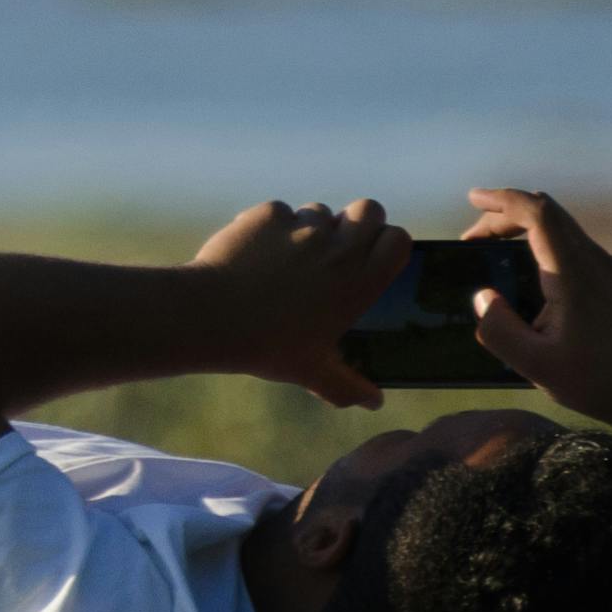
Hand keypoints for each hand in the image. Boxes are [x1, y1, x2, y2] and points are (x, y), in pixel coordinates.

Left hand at [189, 197, 414, 407]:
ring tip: (289, 259)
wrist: (213, 316)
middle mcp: (337, 248)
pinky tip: (255, 255)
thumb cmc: (269, 347)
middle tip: (341, 247)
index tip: (376, 257)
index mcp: (358, 282)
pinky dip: (271, 228)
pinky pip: (279, 212)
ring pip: (319, 211)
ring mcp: (302, 227)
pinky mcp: (268, 214)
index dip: (389, 243)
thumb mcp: (313, 372)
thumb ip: (348, 386)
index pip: (398, 240)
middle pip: (369, 208)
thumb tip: (375, 402)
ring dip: (312, 227)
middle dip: (360, 222)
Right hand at [465, 187, 611, 436]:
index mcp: (575, 273)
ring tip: (498, 254)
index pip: (537, 213)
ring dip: (527, 233)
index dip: (502, 200)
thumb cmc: (603, 383)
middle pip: (549, 215)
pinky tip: (535, 283)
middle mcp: (597, 262)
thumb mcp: (538, 366)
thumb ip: (499, 330)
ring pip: (564, 232)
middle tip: (474, 234)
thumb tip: (483, 297)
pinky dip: (546, 250)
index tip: (473, 198)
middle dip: (507, 215)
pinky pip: (576, 252)